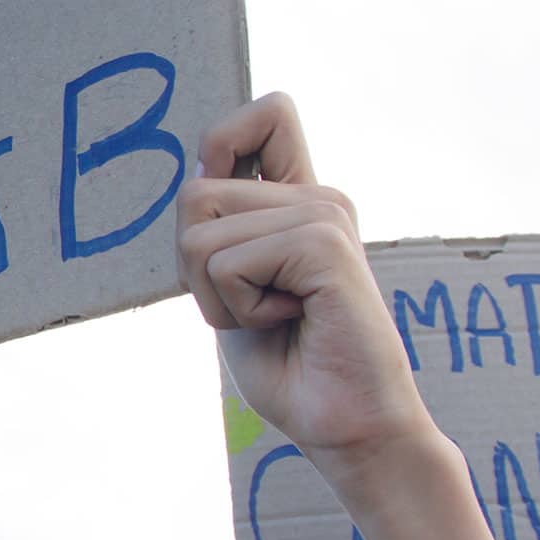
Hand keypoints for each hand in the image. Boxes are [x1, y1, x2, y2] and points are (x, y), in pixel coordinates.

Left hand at [175, 92, 435, 477]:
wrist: (346, 425)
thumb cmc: (292, 367)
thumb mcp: (236, 288)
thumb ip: (221, 230)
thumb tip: (197, 173)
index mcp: (301, 199)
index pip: (268, 114)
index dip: (223, 139)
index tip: (226, 211)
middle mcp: (317, 196)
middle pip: (193, 193)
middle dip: (196, 268)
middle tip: (251, 308)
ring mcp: (324, 214)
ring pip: (198, 235)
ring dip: (217, 298)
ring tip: (274, 318)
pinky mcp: (325, 242)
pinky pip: (226, 263)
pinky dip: (237, 309)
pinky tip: (292, 322)